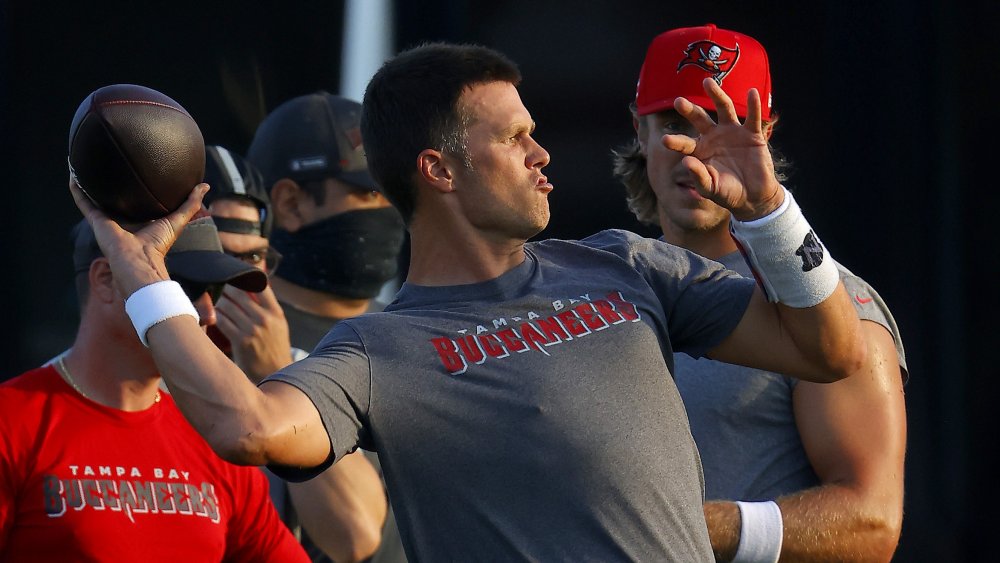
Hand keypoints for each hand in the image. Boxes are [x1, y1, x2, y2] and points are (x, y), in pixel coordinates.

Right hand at [69, 179, 208, 295]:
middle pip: (114, 198)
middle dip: (109, 184)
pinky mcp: (96, 220)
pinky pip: (84, 202)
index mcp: (140, 219)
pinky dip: (77, 190)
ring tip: (85, 165)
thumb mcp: (179, 218)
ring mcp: (107, 219)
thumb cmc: (159, 244)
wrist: (140, 260)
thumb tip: (205, 185)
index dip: (135, 189)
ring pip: (95, 198)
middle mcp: (122, 218)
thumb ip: (191, 203)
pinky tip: (74, 175)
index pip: (136, 201)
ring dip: (89, 183)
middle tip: (106, 162)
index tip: (135, 172)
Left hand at [215, 284, 293, 382]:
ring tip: (215, 303)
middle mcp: (265, 318)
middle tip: (219, 287)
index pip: (260, 284)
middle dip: (226, 289)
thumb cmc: (273, 346)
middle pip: (238, 292)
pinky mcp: (240, 341)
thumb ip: (266, 306)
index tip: (235, 276)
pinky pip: (221, 320)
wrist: (274, 373)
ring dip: (218, 302)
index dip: (245, 276)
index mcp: (276, 312)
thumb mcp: (278, 324)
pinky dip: (215, 316)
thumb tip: (249, 284)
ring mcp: (252, 329)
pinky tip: (214, 317)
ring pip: (226, 305)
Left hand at [662, 78, 782, 220]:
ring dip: (716, 95)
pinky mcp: (752, 134)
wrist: (753, 196)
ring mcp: (733, 132)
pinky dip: (753, 105)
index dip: (675, 141)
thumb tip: (686, 161)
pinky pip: (753, 117)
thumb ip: (699, 176)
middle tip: (678, 101)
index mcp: (701, 150)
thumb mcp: (710, 188)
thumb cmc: (728, 192)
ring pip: (724, 109)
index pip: (685, 143)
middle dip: (689, 110)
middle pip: (700, 119)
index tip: (664, 140)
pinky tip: (751, 92)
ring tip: (706, 82)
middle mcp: (714, 137)